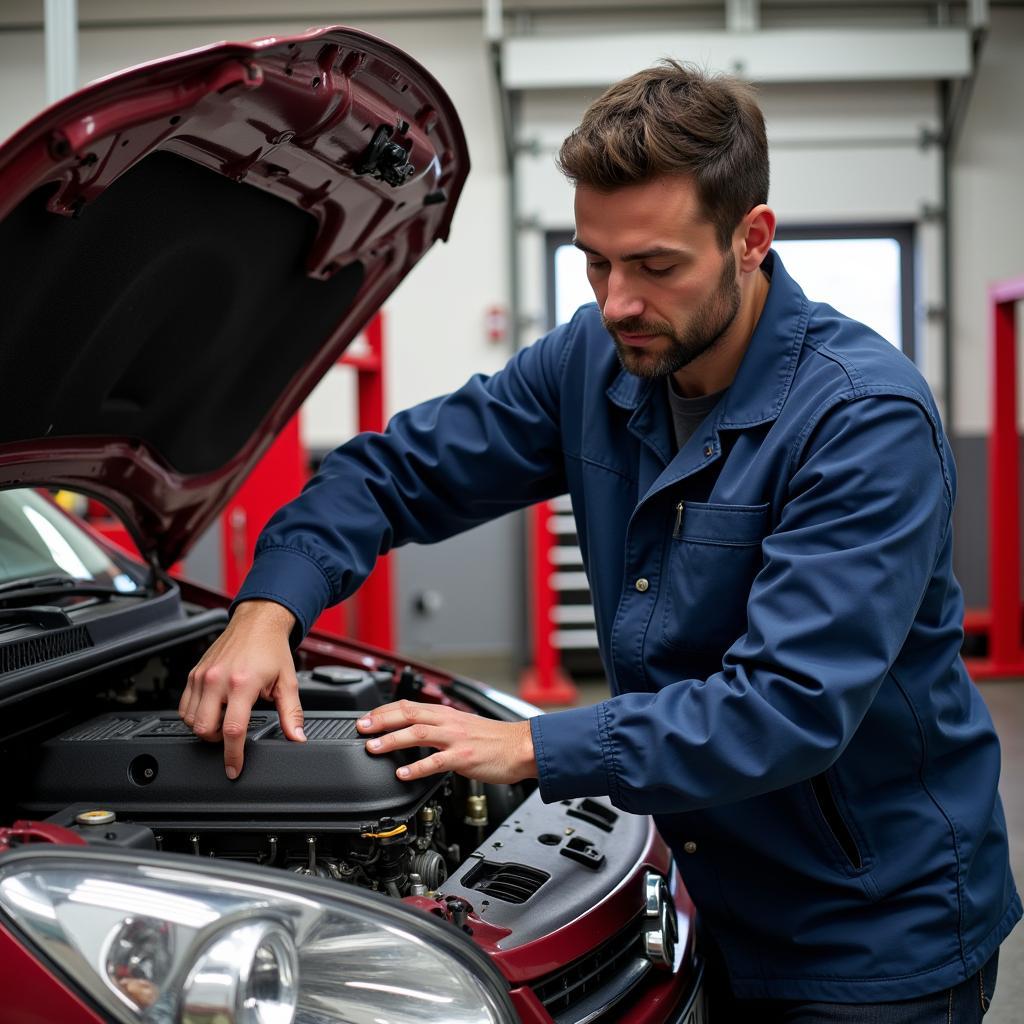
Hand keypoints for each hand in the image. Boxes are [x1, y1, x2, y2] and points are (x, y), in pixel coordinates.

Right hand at [180, 599, 304, 778]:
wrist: (257, 622)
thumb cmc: (272, 649)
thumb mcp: (287, 682)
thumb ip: (292, 713)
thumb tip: (297, 737)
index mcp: (243, 684)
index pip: (232, 730)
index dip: (233, 755)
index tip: (234, 769)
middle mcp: (218, 680)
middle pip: (204, 729)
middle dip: (217, 742)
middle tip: (232, 736)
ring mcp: (203, 676)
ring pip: (190, 720)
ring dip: (205, 728)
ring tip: (224, 720)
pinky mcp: (194, 673)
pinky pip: (184, 705)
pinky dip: (194, 715)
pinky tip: (212, 710)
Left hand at [356, 700, 537, 784]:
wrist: (523, 747)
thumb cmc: (496, 740)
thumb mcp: (464, 726)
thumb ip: (441, 728)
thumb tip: (418, 732)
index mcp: (447, 714)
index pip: (409, 705)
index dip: (385, 710)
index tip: (366, 717)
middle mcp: (449, 722)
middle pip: (408, 714)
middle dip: (380, 720)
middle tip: (360, 728)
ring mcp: (456, 738)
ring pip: (417, 734)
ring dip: (391, 740)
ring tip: (373, 747)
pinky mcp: (464, 757)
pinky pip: (435, 762)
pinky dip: (416, 767)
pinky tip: (402, 774)